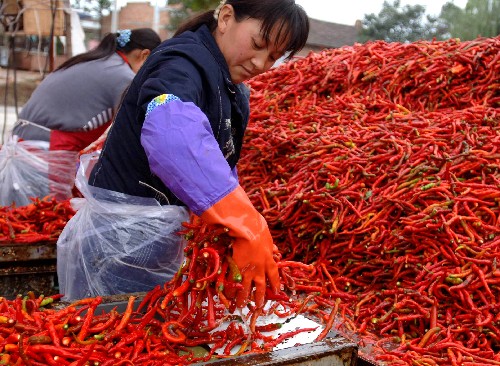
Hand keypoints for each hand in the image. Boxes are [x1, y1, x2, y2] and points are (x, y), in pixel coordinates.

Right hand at [200, 185, 279, 307]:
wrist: (248, 229)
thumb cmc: (257, 229)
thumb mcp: (268, 238)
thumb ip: (270, 246)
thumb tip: (275, 249)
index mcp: (270, 260)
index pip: (274, 276)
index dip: (275, 284)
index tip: (276, 292)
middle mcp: (260, 268)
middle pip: (261, 286)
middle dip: (260, 297)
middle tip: (259, 305)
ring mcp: (248, 270)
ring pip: (246, 288)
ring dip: (244, 298)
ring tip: (241, 307)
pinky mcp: (237, 269)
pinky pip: (234, 283)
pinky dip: (231, 291)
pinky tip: (228, 298)